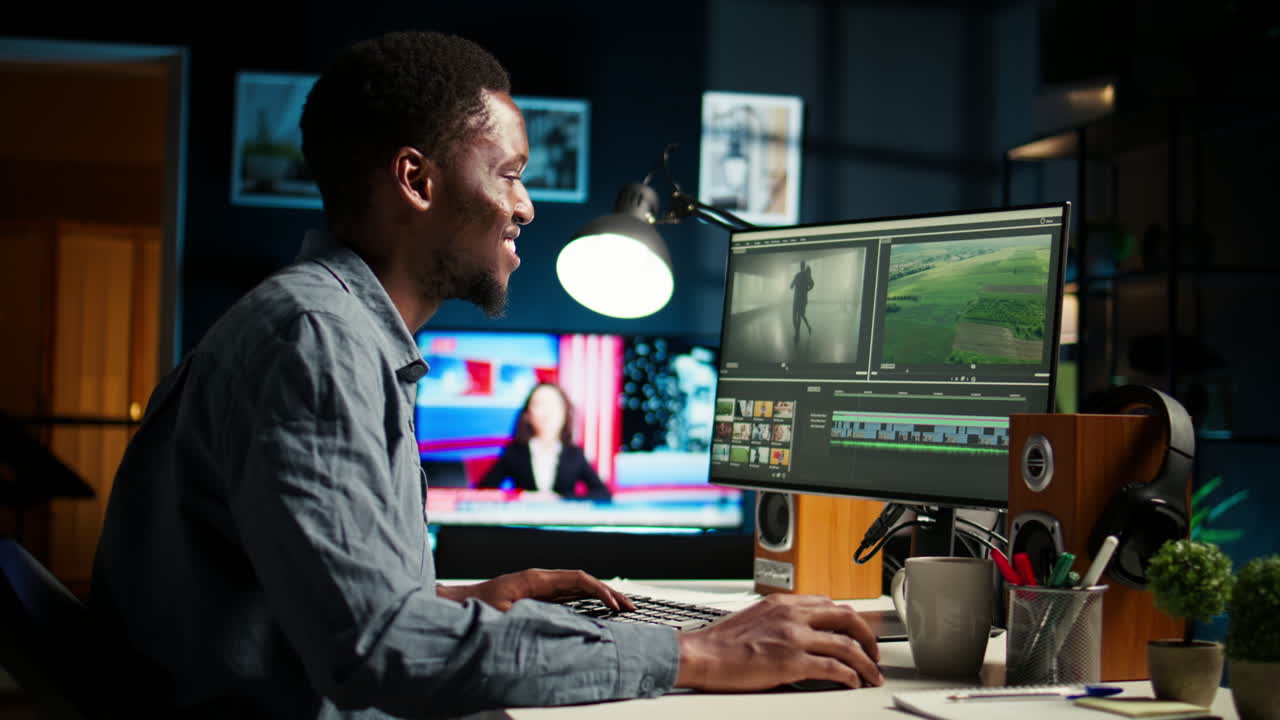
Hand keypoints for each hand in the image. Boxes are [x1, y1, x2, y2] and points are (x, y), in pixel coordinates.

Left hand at [436, 568, 635, 612]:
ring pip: (578, 588)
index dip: (599, 590)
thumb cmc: (476, 607)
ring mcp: (540, 587)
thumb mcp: (502, 615)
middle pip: (583, 581)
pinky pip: (568, 596)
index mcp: (537, 579)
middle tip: (631, 606)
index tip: (614, 604)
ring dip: (601, 597)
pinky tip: (598, 610)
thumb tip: (556, 623)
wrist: (457, 602)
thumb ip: (528, 616)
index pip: (577, 579)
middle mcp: (541, 579)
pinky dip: (587, 601)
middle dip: (608, 592)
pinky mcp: (537, 596)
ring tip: (622, 608)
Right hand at [674, 593, 882, 690]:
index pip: (829, 604)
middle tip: (874, 652)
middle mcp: (793, 615)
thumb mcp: (756, 618)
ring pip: (846, 645)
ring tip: (872, 675)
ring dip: (866, 662)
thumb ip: (781, 620)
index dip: (849, 620)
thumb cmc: (722, 642)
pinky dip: (850, 676)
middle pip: (847, 617)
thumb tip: (801, 635)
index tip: (856, 632)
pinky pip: (833, 668)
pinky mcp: (792, 662)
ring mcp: (794, 637)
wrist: (702, 654)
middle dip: (867, 636)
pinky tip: (853, 683)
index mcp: (784, 603)